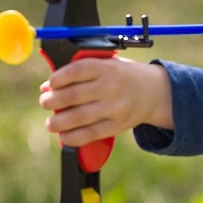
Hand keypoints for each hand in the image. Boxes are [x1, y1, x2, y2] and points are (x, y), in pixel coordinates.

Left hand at [39, 56, 172, 147]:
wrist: (156, 92)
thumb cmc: (126, 77)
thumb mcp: (109, 65)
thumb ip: (81, 72)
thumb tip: (48, 87)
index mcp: (108, 68)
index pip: (75, 71)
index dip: (57, 79)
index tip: (50, 84)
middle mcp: (111, 87)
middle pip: (72, 96)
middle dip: (51, 101)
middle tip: (46, 103)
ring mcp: (115, 107)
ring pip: (78, 117)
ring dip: (57, 122)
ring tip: (52, 122)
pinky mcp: (117, 125)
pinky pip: (90, 134)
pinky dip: (73, 137)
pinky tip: (64, 136)